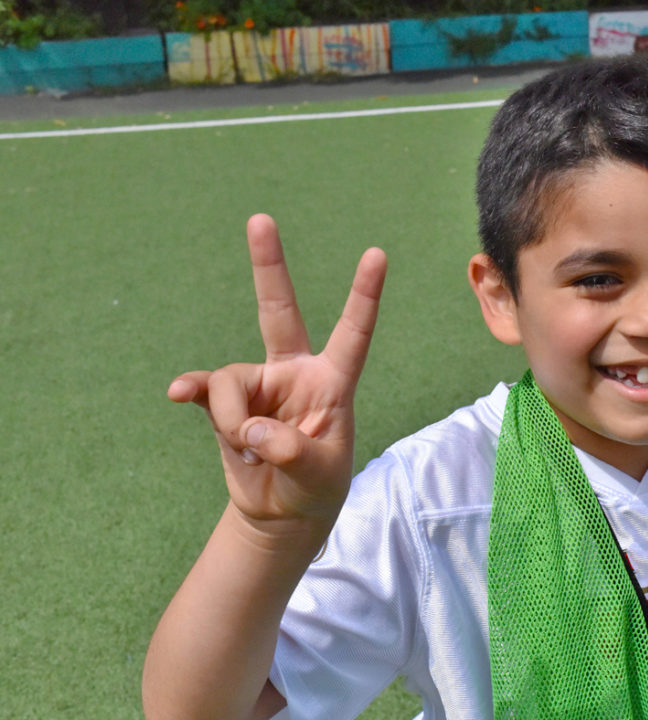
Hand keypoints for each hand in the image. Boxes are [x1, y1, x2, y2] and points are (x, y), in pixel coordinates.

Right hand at [168, 214, 386, 528]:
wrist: (281, 512)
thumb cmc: (315, 488)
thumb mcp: (317, 475)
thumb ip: (290, 450)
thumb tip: (250, 428)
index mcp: (333, 381)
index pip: (353, 333)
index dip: (364, 296)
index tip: (378, 254)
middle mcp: (294, 371)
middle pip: (278, 310)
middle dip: (268, 265)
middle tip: (260, 218)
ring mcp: (258, 383)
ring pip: (229, 383)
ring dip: (232, 421)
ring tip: (251, 451)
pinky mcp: (226, 401)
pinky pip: (203, 389)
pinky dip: (192, 394)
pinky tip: (177, 396)